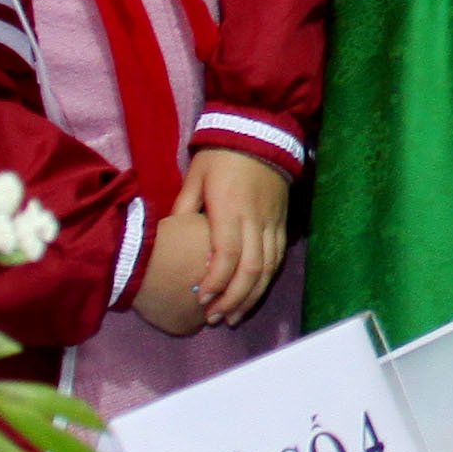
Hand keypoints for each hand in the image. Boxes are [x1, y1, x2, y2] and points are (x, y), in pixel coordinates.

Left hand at [170, 145, 293, 328]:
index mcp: (230, 209)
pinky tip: (254, 295)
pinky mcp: (283, 223)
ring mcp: (273, 223)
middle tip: (215, 318)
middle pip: (251, 270)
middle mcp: (255, 220)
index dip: (216, 282)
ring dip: (252, 297)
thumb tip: (170, 237)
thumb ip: (184, 208)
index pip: (227, 255)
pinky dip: (267, 280)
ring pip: (268, 269)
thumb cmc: (221, 156)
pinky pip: (278, 258)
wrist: (260, 133)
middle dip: (233, 299)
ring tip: (234, 316)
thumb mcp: (195, 176)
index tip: (201, 300)